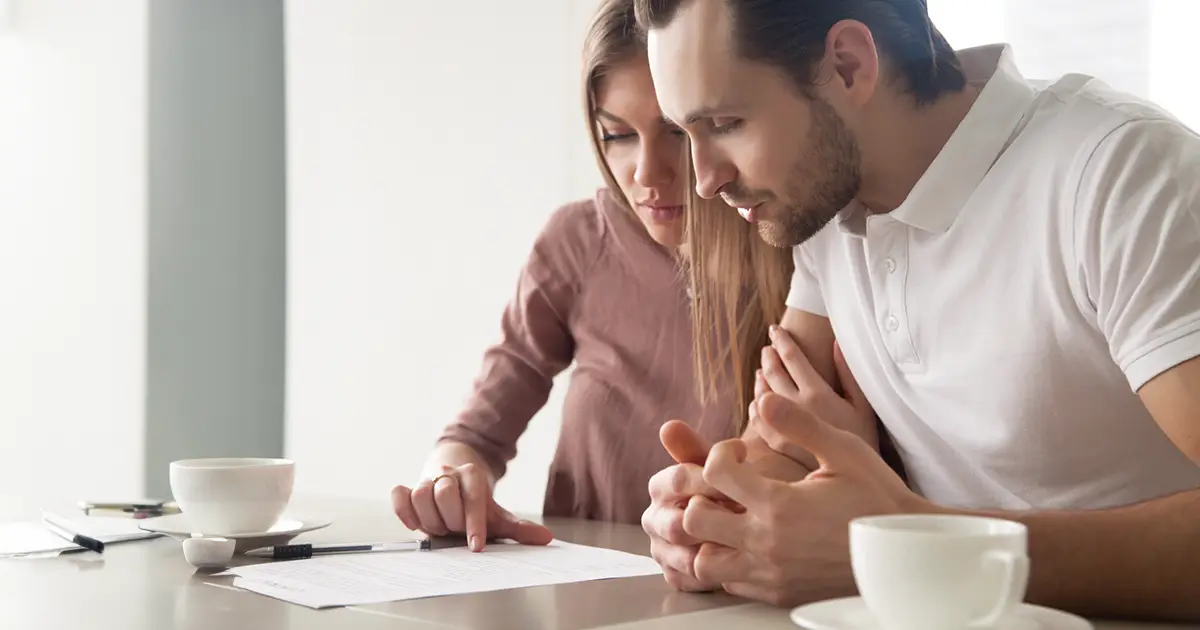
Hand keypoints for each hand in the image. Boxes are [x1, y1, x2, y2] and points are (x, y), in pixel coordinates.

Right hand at [391, 463, 552, 551]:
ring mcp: (427, 479)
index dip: (474, 523)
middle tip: (455, 531)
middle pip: (444, 493)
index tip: (476, 546)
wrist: (454, 478)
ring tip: (439, 529)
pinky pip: (399, 495)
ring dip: (429, 518)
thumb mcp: (497, 514)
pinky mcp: (408, 487)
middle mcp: (449, 473)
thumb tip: (546, 538)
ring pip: (421, 494)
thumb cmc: (475, 503)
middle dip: (451, 519)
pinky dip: (404, 510)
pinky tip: (414, 525)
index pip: (474, 498)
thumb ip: (518, 528)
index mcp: (473, 476)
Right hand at [643, 421, 733, 591]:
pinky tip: (737, 563)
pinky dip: (712, 573)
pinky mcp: (675, 575)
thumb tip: (668, 426)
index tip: (746, 473)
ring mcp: (662, 549)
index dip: (714, 479)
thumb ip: (695, 448)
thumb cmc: (736, 488)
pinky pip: (687, 579)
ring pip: (682, 555)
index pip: (679, 480)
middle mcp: (655, 518)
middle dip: (716, 520)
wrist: (751, 517)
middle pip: (676, 523)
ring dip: (715, 548)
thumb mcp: (720, 465)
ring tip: (747, 540)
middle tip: (749, 516)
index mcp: (661, 486)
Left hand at [681, 394, 929, 606]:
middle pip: (694, 519)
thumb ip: (799, 425)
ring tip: (730, 517)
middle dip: (700, 495)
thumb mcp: (844, 451)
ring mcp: (770, 574)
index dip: (720, 454)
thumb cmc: (876, 497)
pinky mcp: (778, 593)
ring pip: (703, 561)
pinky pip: (730, 583)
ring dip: (707, 536)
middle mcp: (767, 543)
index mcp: (779, 505)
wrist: (906, 552)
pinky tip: (748, 542)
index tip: (739, 454)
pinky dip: (728, 562)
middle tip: (724, 486)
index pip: (715, 472)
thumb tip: (764, 399)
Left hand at [759, 329, 877, 452]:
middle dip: (769, 357)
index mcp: (818, 395)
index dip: (782, 341)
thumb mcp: (863, 406)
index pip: (792, 359)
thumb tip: (835, 344)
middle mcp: (796, 409)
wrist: (857, 485)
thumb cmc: (865, 442)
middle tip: (768, 349)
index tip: (775, 330)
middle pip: (772, 373)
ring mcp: (783, 429)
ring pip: (761, 395)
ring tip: (762, 370)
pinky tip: (759, 401)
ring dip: (761, 379)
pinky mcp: (778, 447)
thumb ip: (848, 374)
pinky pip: (757, 422)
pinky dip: (756, 406)